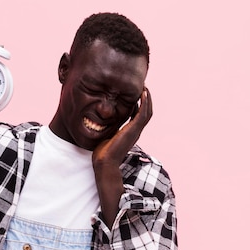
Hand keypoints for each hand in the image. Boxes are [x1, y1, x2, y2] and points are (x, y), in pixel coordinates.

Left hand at [92, 88, 152, 223]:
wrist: (104, 163)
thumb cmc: (102, 152)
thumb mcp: (106, 135)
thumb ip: (109, 127)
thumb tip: (102, 119)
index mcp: (130, 132)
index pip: (139, 115)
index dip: (139, 103)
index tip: (135, 93)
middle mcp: (136, 131)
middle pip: (146, 112)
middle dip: (145, 99)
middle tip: (142, 87)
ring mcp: (136, 131)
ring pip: (147, 112)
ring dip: (147, 98)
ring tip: (144, 87)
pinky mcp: (133, 130)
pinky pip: (143, 113)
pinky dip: (145, 103)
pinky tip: (143, 93)